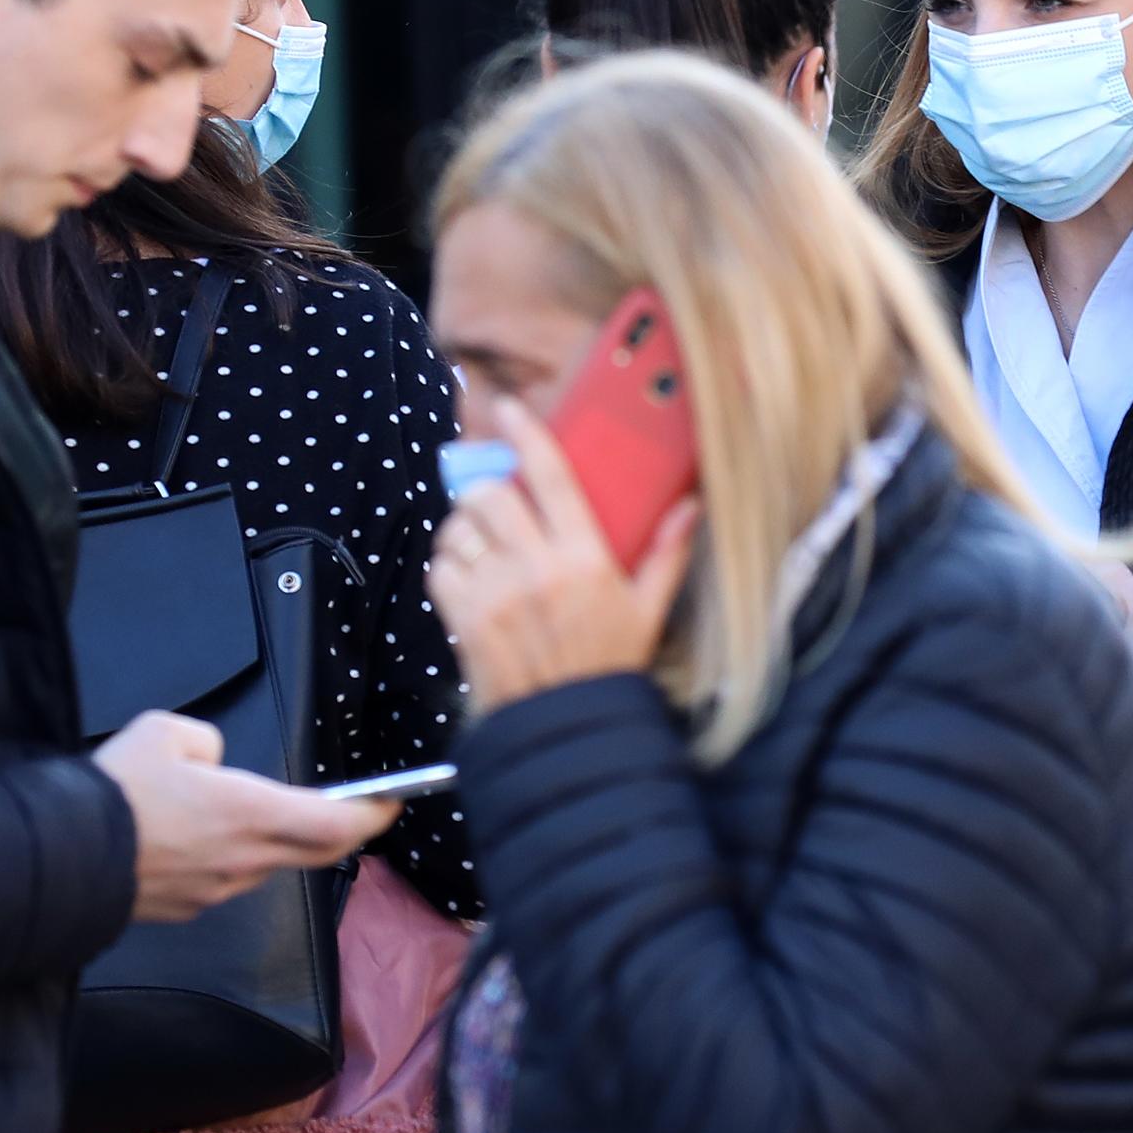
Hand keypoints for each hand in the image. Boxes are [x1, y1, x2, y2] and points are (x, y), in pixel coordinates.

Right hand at [94, 711, 392, 923]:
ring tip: (247, 812)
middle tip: (357, 811)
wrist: (56, 857)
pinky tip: (197, 840)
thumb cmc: (113, 793)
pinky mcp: (188, 909)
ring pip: (268, 863)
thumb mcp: (167, 732)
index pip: (338, 823)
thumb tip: (214, 764)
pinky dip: (229, 858)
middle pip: (318, 851)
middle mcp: (243, 859)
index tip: (393, 800)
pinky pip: (225, 880)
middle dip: (344, 830)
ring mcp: (216, 890)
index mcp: (249, 813)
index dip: (374, 813)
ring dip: (274, 841)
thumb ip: (207, 742)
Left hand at [427, 393, 699, 710]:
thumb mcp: (649, 608)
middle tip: (497, 497)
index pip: (549, 477)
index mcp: (584, 558)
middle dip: (487, 487)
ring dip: (465, 526)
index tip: (509, 408)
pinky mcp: (464, 619)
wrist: (565, 724)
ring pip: (459, 529)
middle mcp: (536, 568)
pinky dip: (449, 564)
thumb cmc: (609, 665)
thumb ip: (667, 553)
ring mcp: (495, 594)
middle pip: (489, 494)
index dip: (525, 434)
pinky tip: (470, 574)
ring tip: (482, 539)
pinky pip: (441, 569)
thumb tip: (691, 506)